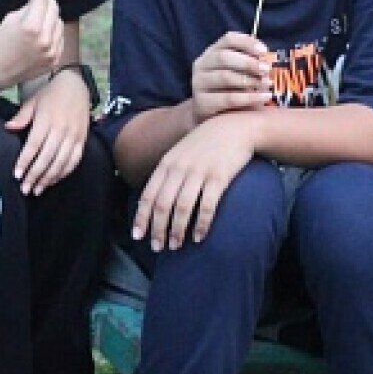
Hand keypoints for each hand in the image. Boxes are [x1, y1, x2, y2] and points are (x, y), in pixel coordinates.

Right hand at [0, 0, 63, 92]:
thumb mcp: (10, 19)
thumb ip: (28, 5)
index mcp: (31, 27)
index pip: (43, 0)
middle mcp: (45, 39)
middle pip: (54, 9)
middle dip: (48, 0)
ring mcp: (51, 51)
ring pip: (59, 23)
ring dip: (51, 16)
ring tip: (39, 17)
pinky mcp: (54, 60)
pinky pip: (60, 38)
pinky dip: (53, 32)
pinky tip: (43, 31)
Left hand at [5, 68, 90, 195]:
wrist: (76, 85)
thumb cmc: (50, 94)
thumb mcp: (33, 101)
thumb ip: (22, 116)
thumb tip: (8, 128)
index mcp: (47, 119)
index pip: (34, 145)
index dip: (25, 161)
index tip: (16, 175)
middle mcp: (62, 129)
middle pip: (47, 157)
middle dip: (35, 175)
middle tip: (25, 189)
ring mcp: (74, 136)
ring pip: (62, 162)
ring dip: (49, 178)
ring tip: (37, 190)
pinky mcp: (83, 140)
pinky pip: (74, 161)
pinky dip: (64, 173)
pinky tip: (53, 181)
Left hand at [131, 115, 255, 250]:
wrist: (235, 125)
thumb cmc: (206, 143)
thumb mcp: (180, 152)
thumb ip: (167, 173)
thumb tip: (153, 200)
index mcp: (167, 163)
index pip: (148, 195)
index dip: (141, 218)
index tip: (138, 236)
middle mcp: (179, 168)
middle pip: (162, 205)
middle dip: (158, 229)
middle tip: (158, 247)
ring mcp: (199, 172)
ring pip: (182, 208)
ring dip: (177, 231)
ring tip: (176, 246)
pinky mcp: (219, 177)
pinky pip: (207, 206)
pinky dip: (201, 224)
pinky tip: (199, 237)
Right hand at [190, 31, 272, 122]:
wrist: (213, 119)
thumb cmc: (232, 91)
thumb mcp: (240, 73)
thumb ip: (251, 63)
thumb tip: (268, 58)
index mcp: (212, 52)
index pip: (228, 39)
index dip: (247, 43)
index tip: (264, 51)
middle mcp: (202, 66)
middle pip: (224, 57)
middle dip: (249, 63)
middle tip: (267, 70)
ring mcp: (199, 84)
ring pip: (225, 77)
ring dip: (250, 79)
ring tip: (267, 84)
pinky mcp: (202, 103)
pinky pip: (229, 98)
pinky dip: (250, 97)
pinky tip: (265, 97)